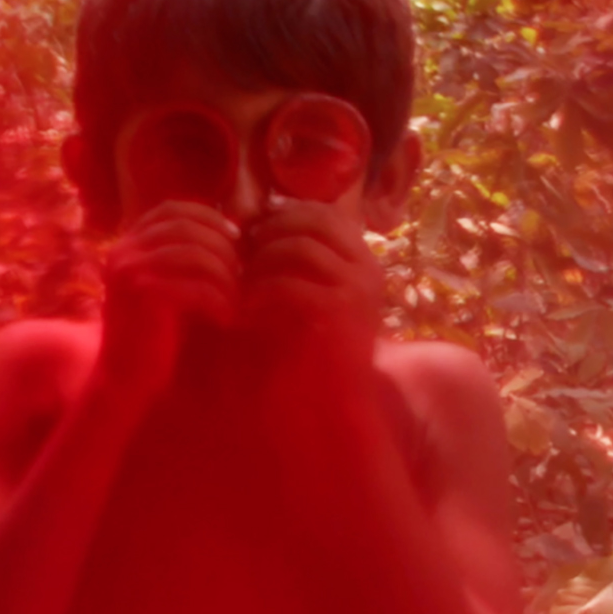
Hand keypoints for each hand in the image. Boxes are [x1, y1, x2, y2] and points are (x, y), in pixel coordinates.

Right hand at [98, 200, 240, 401]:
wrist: (125, 381)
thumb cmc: (156, 334)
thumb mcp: (169, 284)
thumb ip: (188, 254)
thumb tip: (235, 227)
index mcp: (128, 243)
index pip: (173, 209)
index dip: (209, 218)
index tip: (237, 239)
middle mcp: (123, 251)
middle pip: (186, 226)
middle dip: (222, 246)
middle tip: (243, 273)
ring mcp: (129, 271)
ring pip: (194, 253)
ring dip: (224, 275)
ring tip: (238, 298)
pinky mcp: (141, 296)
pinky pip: (194, 285)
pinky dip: (218, 299)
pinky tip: (227, 317)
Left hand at [237, 196, 384, 374]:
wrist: (343, 400)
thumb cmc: (320, 348)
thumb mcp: (314, 293)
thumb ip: (299, 260)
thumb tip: (262, 217)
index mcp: (364, 260)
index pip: (327, 213)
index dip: (288, 213)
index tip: (256, 228)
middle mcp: (368, 269)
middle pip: (316, 222)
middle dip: (273, 229)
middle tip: (244, 248)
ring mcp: (358, 289)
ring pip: (302, 248)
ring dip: (264, 259)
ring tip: (244, 280)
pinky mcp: (340, 314)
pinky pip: (293, 285)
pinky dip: (264, 292)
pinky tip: (248, 308)